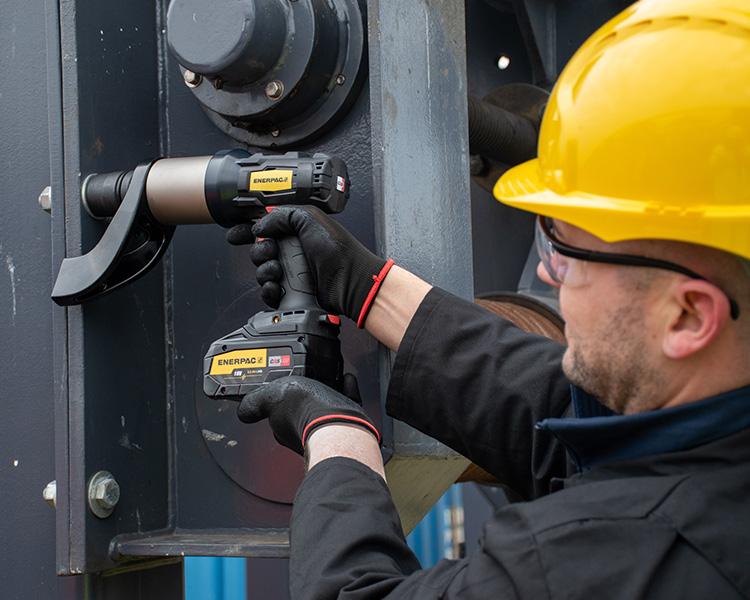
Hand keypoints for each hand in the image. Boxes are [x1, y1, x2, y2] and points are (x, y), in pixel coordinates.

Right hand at [227, 206, 392, 325]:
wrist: (350, 281)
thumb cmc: (338, 250)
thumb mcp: (310, 218)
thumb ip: (282, 215)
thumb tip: (261, 224)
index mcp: (296, 231)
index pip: (264, 228)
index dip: (247, 231)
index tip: (234, 234)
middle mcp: (292, 251)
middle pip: (259, 250)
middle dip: (259, 251)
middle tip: (271, 252)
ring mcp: (291, 272)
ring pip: (261, 272)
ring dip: (264, 271)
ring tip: (278, 271)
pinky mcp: (290, 292)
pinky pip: (267, 292)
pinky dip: (268, 290)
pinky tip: (276, 286)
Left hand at [237, 375, 379, 455]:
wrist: (340, 425)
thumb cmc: (306, 412)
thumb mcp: (271, 396)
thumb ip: (255, 402)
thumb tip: (242, 410)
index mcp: (283, 426)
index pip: (274, 412)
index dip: (276, 400)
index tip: (281, 387)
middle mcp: (304, 430)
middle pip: (300, 408)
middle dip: (304, 393)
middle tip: (307, 376)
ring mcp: (327, 427)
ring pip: (324, 406)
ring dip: (326, 389)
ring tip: (328, 374)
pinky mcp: (349, 423)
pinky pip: (346, 402)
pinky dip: (346, 389)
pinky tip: (346, 379)